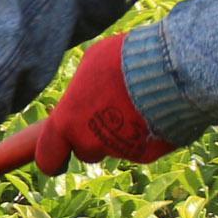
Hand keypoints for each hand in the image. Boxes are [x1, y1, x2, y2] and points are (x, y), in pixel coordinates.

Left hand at [30, 34, 176, 173]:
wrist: (170, 70)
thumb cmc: (123, 60)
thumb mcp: (91, 63)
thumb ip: (82, 87)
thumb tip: (83, 92)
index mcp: (67, 122)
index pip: (47, 157)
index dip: (52, 157)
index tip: (58, 154)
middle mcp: (90, 143)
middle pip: (87, 151)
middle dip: (93, 138)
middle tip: (108, 109)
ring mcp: (119, 151)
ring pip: (115, 148)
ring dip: (121, 132)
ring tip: (136, 101)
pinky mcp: (148, 154)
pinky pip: (141, 146)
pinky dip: (145, 133)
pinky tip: (154, 110)